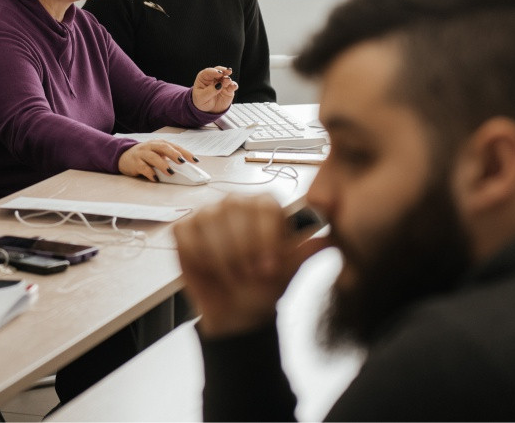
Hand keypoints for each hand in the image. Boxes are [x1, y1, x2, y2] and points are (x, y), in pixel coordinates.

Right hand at [118, 139, 198, 180]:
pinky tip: (155, 178)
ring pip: (153, 157)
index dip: (185, 153)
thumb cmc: (145, 156)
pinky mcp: (135, 162)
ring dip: (162, 165)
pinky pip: (143, 167)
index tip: (195, 160)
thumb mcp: (157, 154)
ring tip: (170, 172)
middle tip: (182, 162)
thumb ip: (169, 159)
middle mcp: (151, 146)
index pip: (175, 146)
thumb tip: (186, 169)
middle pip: (164, 147)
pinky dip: (150, 173)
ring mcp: (142, 153)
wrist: (123, 156)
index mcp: (159, 143)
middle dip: (174, 154)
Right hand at [173, 195, 329, 338]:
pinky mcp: (185, 229)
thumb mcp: (290, 272)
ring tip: (233, 277)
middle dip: (243, 252)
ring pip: (209, 225)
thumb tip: (329, 234)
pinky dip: (199, 258)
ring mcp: (207, 213)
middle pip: (234, 213)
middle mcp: (235, 203)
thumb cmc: (266, 287)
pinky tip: (211, 270)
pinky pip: (187, 236)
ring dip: (222, 259)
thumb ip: (305, 251)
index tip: (269, 267)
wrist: (238, 311)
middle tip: (250, 276)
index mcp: (265, 206)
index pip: (264, 207)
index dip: (266, 237)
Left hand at [192, 66, 236, 112]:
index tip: (218, 73)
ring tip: (228, 80)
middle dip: (223, 70)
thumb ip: (210, 91)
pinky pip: (233, 86)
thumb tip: (219, 85)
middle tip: (228, 71)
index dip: (213, 71)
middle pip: (219, 71)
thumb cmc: (201, 101)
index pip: (208, 72)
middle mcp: (214, 78)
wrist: (209, 110)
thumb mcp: (201, 98)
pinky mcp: (229, 89)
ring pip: (226, 77)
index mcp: (204, 78)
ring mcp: (222, 83)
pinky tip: (233, 86)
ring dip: (228, 78)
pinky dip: (234, 85)